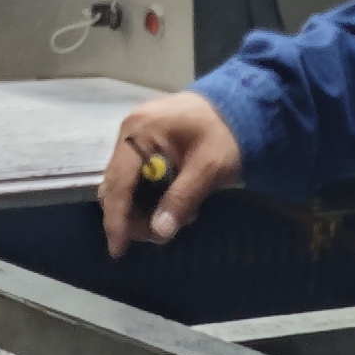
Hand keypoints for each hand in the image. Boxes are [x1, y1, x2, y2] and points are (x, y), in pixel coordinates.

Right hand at [99, 93, 243, 256]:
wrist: (239, 104)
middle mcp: (129, 131)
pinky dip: (149, 194)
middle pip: (115, 186)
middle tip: (161, 235)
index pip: (118, 183)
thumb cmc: (224, 133)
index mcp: (139, 132)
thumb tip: (160, 231)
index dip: (117, 219)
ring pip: (124, 183)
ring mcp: (135, 135)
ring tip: (176, 218)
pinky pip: (136, 175)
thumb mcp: (209, 168)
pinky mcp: (144, 141)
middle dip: (133, 217)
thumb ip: (182, 199)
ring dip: (143, 208)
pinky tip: (174, 202)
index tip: (119, 250)